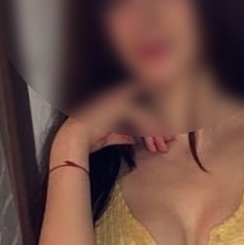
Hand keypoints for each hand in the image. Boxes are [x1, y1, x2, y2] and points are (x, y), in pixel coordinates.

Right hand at [55, 83, 175, 156]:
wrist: (74, 140)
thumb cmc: (88, 140)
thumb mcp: (109, 137)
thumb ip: (122, 134)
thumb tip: (132, 138)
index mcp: (114, 102)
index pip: (139, 111)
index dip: (152, 124)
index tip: (163, 137)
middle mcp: (118, 96)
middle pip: (145, 112)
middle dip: (158, 128)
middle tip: (168, 142)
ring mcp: (119, 98)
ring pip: (145, 115)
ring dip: (155, 133)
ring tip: (162, 147)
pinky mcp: (121, 105)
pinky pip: (140, 119)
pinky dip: (148, 132)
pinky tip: (153, 143)